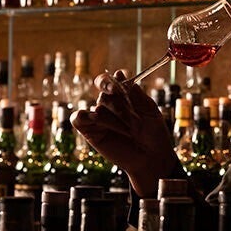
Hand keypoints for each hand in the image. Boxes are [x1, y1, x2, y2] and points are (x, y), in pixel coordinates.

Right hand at [71, 70, 179, 196]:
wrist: (151, 157)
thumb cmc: (153, 133)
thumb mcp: (148, 110)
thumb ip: (134, 93)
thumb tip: (119, 73)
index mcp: (123, 95)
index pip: (108, 80)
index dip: (108, 81)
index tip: (116, 89)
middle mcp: (109, 104)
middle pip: (105, 94)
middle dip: (119, 107)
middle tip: (133, 121)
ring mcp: (98, 117)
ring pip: (97, 107)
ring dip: (112, 118)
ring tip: (127, 131)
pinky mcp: (90, 131)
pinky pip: (77, 118)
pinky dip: (84, 116)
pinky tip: (96, 120)